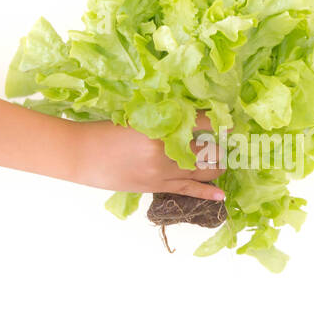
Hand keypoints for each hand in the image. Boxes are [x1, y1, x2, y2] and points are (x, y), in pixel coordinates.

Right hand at [72, 111, 228, 200]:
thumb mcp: (135, 119)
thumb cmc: (103, 132)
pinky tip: (221, 194)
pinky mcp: (156, 185)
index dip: (217, 120)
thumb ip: (161, 120)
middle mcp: (165, 151)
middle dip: (221, 146)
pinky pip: (187, 190)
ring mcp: (162, 171)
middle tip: (231, 142)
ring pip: (201, 170)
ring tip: (225, 161)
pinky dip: (206, 193)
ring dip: (217, 166)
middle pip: (205, 149)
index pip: (199, 122)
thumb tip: (186, 119)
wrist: (81, 155)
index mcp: (159, 128)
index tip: (229, 118)